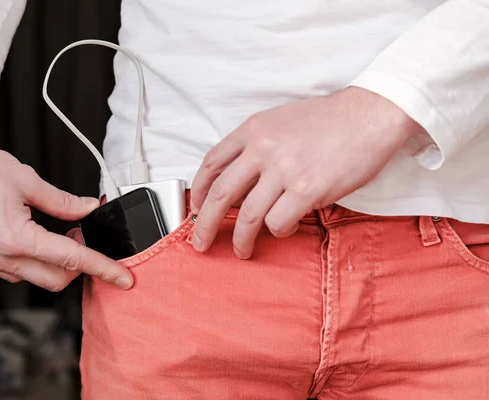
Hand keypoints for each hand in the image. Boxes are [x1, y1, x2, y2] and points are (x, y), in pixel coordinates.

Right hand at [0, 142, 133, 290]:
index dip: (103, 268)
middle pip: (57, 279)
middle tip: (84, 236)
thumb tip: (87, 209)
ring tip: (62, 232)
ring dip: (57, 263)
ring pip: (36, 278)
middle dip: (80, 265)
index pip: (72, 259)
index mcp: (16, 239)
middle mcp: (1, 257)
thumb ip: (63, 202)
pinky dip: (37, 260)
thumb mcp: (27, 181)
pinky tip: (39, 237)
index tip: (123, 277)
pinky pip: (17, 271)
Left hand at [190, 87, 420, 258]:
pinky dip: (279, 230)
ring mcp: (284, 170)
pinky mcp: (307, 189)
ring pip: (248, 216)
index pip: (212, 164)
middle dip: (205, 224)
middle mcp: (263, 148)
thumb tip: (239, 183)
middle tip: (200, 241)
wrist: (370, 114)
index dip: (200, 192)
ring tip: (242, 249)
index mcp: (254, 129)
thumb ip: (256, 146)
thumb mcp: (281, 121)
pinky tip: (287, 226)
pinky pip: (279, 222)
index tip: (196, 208)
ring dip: (240, 239)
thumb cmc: (329, 120)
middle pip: (221, 194)